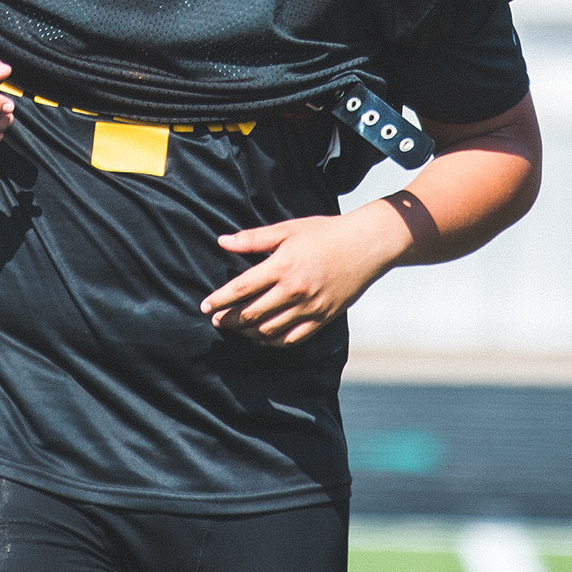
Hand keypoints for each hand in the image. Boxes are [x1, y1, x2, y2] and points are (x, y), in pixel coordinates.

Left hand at [201, 202, 404, 346]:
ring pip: (269, 329)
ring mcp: (310, 307)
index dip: (219, 300)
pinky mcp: (323, 318)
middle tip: (216, 320)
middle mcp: (294, 290)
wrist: (367, 245)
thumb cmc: (325, 232)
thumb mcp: (288, 229)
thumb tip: (222, 241)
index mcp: (282, 266)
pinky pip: (292, 338)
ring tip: (236, 328)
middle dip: (228, 319)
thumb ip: (254, 239)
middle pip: (251, 313)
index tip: (204, 306)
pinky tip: (262, 338)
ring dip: (247, 332)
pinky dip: (273, 342)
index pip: (241, 289)